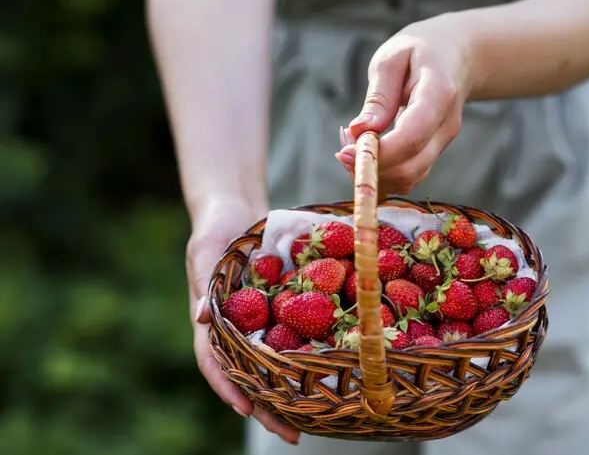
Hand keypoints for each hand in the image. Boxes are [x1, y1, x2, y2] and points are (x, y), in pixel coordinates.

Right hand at [187, 198, 300, 444]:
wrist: (237, 210)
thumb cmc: (215, 229)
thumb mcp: (205, 251)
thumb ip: (204, 283)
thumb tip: (200, 318)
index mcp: (213, 322)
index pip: (215, 362)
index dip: (229, 388)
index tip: (246, 411)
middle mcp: (237, 329)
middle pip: (250, 375)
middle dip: (268, 407)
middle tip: (294, 434)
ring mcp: (260, 322)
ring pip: (275, 363)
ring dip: (292, 391)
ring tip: (318, 418)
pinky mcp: (282, 309)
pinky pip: (297, 334)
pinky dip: (309, 356)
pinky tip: (334, 372)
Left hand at [335, 15, 471, 194]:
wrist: (456, 57)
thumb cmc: (419, 52)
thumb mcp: (391, 59)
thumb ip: (378, 97)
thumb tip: (359, 132)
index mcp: (439, 93)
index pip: (411, 137)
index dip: (378, 153)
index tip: (344, 153)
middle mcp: (447, 125)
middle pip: (411, 167)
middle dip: (370, 168)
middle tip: (342, 149)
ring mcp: (444, 142)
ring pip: (409, 178)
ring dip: (374, 173)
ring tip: (352, 145)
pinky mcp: (434, 152)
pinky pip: (409, 176)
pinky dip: (383, 173)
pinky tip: (366, 152)